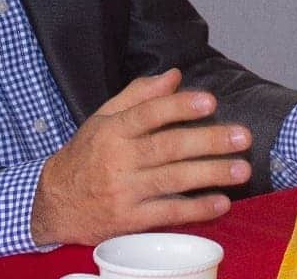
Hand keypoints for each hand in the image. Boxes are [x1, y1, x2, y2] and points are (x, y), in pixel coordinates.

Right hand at [30, 68, 252, 245]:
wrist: (54, 204)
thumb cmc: (86, 155)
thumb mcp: (103, 118)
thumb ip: (138, 96)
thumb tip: (174, 75)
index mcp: (112, 131)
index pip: (147, 114)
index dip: (179, 107)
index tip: (210, 101)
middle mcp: (118, 161)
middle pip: (168, 148)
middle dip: (209, 141)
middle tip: (242, 136)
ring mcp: (124, 192)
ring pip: (172, 180)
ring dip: (211, 174)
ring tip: (242, 168)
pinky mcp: (129, 221)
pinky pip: (167, 214)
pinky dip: (196, 209)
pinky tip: (221, 202)